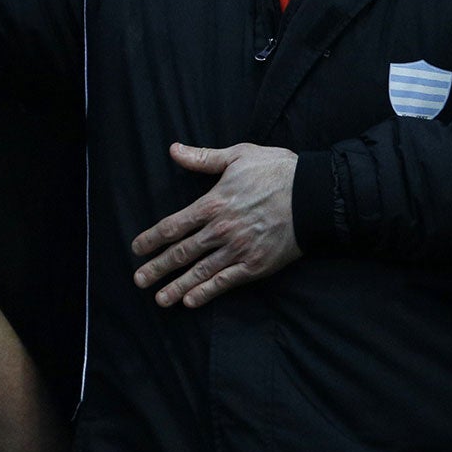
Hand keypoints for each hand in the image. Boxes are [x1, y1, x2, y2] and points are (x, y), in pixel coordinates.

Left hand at [130, 144, 300, 307]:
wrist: (315, 195)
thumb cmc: (277, 171)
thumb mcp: (238, 155)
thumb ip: (203, 158)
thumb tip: (174, 150)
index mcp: (213, 204)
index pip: (173, 226)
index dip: (151, 239)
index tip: (136, 249)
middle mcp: (221, 230)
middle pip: (181, 253)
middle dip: (157, 268)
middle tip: (138, 280)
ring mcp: (239, 249)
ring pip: (200, 271)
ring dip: (177, 286)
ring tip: (159, 299)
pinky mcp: (257, 264)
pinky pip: (226, 282)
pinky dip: (207, 292)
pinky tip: (191, 301)